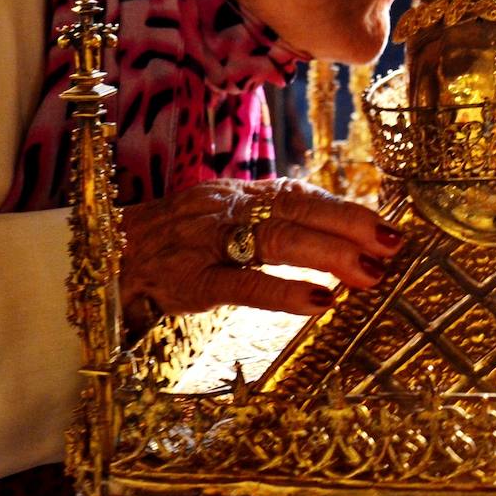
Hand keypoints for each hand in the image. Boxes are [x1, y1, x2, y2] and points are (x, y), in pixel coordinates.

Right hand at [119, 178, 401, 317]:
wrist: (101, 258)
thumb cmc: (168, 244)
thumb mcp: (217, 221)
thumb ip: (265, 221)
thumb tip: (327, 231)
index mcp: (237, 195)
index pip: (300, 195)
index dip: (345, 209)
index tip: (388, 226)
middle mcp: (226, 209)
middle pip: (297, 210)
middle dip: (350, 226)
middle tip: (394, 245)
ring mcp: (207, 242)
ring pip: (277, 239)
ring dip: (330, 254)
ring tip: (371, 273)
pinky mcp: (190, 279)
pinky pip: (242, 282)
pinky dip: (283, 290)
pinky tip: (319, 301)